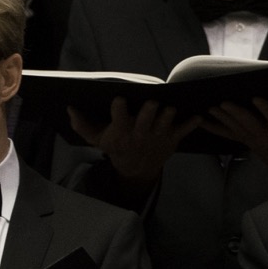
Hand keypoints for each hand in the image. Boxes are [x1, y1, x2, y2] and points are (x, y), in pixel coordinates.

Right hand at [69, 96, 193, 189]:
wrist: (136, 169)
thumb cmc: (116, 148)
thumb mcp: (97, 139)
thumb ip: (83, 125)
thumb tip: (70, 109)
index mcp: (121, 131)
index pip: (119, 117)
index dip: (119, 108)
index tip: (118, 99)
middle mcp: (140, 133)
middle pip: (146, 119)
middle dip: (149, 111)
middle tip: (151, 102)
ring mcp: (158, 136)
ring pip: (166, 122)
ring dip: (168, 115)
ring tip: (170, 108)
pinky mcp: (172, 139)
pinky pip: (184, 130)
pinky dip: (192, 124)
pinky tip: (198, 116)